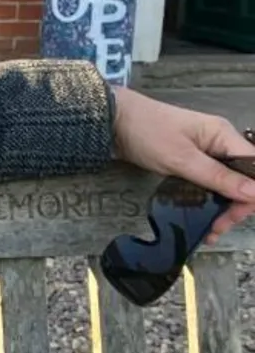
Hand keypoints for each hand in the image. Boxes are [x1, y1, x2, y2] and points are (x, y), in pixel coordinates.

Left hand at [110, 86, 254, 244]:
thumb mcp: (182, 159)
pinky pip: (210, 184)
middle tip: (218, 228)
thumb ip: (218, 177)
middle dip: (236, 206)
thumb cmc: (146, 133)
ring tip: (211, 231)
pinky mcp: (191, 162)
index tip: (238, 215)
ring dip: (223, 208)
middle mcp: (220, 143)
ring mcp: (206, 153)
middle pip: (244, 179)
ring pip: (227, 185)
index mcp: (224, 135)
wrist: (111, 121)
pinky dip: (209, 201)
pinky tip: (204, 219)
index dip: (253, 193)